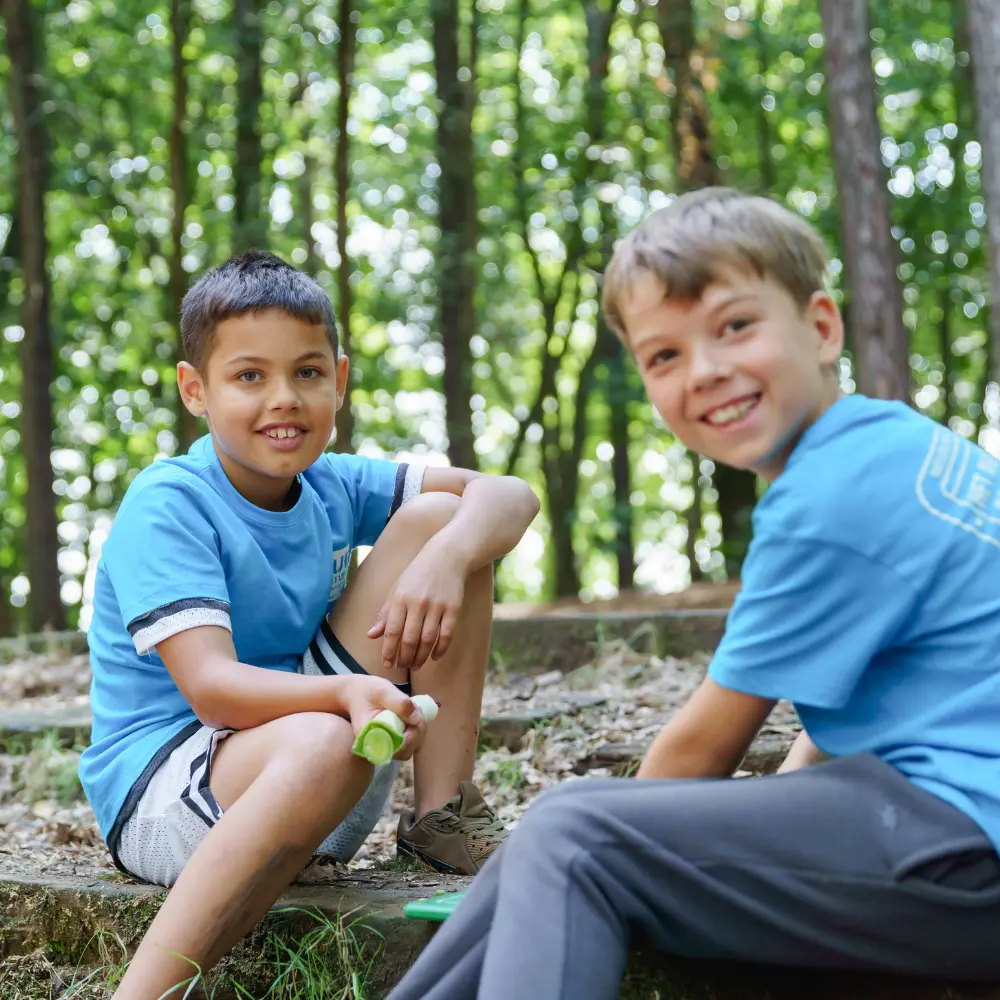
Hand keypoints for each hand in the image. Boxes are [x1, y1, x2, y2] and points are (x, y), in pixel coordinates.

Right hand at [341, 675, 427, 760]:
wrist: (356, 694)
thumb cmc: (367, 691)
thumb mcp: (383, 690)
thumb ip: (400, 703)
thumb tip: (417, 719)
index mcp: (369, 737)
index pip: (394, 749)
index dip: (409, 738)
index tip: (415, 720)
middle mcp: (376, 748)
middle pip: (406, 751)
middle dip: (417, 731)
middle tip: (417, 709)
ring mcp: (385, 747)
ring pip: (411, 748)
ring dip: (419, 730)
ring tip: (415, 710)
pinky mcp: (392, 743)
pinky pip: (410, 743)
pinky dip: (416, 730)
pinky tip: (413, 715)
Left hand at [368, 542, 466, 670]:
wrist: (446, 557)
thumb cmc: (417, 574)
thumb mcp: (397, 590)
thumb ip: (385, 614)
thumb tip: (371, 636)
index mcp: (401, 599)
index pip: (392, 631)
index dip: (389, 651)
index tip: (387, 664)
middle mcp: (418, 603)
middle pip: (410, 639)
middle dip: (404, 658)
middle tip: (402, 667)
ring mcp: (437, 606)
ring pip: (428, 640)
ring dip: (421, 657)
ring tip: (415, 665)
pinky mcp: (453, 609)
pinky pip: (446, 635)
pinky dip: (440, 649)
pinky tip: (435, 657)